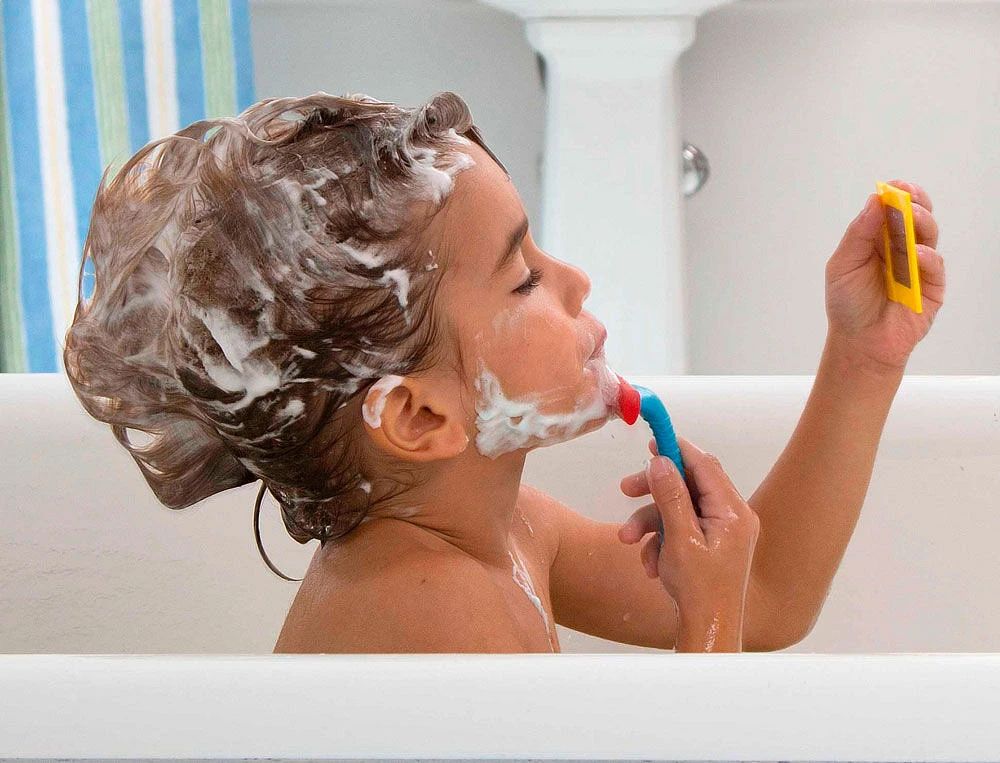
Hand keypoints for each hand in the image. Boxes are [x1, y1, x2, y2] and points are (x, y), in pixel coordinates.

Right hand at [617, 437, 759, 649]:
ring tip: (629, 541)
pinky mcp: (711, 546)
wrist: (708, 631)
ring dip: (650, 523)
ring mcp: (722, 532)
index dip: (677, 449)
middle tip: (626, 489)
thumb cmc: (700, 592)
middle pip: (688, 486)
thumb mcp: (680, 539)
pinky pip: (680, 529)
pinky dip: (661, 541)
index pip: (705, 465)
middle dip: (654, 491)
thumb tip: (662, 462)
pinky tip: (652, 564)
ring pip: (678, 510)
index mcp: (733, 512)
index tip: (652, 441)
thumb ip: (670, 496)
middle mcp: (732, 518)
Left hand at [825, 180, 945, 373]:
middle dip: (914, 202)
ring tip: (911, 215)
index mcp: (877, 240)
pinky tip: (916, 252)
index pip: (892, 211)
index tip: (895, 186)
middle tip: (908, 194)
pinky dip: (926, 256)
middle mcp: (900, 248)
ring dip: (921, 223)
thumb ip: (858, 235)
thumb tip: (874, 202)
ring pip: (928, 236)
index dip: (896, 196)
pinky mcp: (932, 286)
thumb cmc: (848, 304)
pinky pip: (935, 265)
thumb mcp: (842, 266)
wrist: (859, 342)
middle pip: (916, 218)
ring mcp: (918, 266)